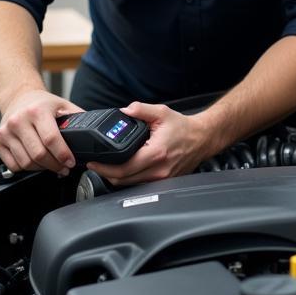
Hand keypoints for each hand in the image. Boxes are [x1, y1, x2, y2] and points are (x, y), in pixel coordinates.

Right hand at [0, 89, 82, 175]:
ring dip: (42, 169)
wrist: (18, 97)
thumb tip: (96, 132)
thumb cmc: (42, 103)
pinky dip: (26, 168)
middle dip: (55, 165)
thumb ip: (78, 118)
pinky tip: (35, 161)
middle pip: (38, 155)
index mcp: (37, 111)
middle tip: (64, 167)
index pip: (50, 139)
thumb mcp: (62, 105)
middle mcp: (18, 121)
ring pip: (26, 163)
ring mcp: (5, 132)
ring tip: (51, 164)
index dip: (63, 154)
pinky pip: (14, 166)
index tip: (70, 162)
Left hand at [89, 102, 212, 186]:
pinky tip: (124, 169)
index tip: (93, 162)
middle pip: (123, 181)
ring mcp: (162, 178)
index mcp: (156, 153)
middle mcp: (158, 170)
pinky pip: (141, 184)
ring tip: (107, 167)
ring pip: (131, 185)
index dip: (104, 167)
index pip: (124, 168)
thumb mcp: (162, 112)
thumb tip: (124, 110)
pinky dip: (129, 179)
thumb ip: (140, 109)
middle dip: (105, 174)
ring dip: (116, 178)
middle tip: (95, 165)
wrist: (202, 138)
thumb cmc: (183, 128)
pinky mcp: (164, 181)